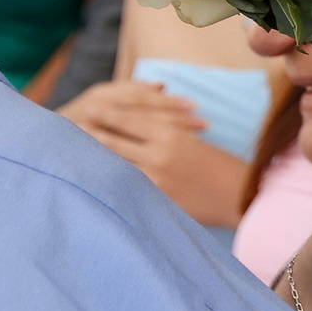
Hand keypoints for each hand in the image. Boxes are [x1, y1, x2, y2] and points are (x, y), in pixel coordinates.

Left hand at [60, 79, 242, 225]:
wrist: (244, 196)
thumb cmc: (218, 166)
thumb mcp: (191, 141)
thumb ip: (162, 132)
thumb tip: (133, 124)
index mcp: (170, 134)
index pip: (129, 120)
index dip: (106, 114)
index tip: (87, 108)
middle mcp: (159, 154)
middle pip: (115, 142)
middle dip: (90, 135)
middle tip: (67, 129)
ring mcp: (156, 180)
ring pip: (115, 166)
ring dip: (92, 160)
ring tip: (71, 155)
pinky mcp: (157, 202)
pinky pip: (126, 191)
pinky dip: (108, 186)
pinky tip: (93, 185)